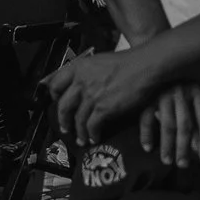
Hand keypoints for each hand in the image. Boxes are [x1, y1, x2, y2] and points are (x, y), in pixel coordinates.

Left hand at [44, 43, 164, 145]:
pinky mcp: (103, 108)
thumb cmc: (129, 62)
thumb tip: (83, 79)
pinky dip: (92, 134)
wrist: (146, 66)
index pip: (55, 83)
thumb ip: (88, 71)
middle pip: (63, 105)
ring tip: (81, 138)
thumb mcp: (100, 61)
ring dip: (78, 132)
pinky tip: (95, 138)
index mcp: (79, 67)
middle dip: (63, 119)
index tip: (56, 101)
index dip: (54, 95)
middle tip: (65, 126)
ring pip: (77, 119)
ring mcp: (91, 96)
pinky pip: (91, 126)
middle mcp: (81, 82)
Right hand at [137, 81, 199, 169]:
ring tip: (167, 161)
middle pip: (184, 125)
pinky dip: (146, 133)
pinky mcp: (146, 97)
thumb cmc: (184, 81)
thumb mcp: (198, 93)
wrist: (160, 61)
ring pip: (167, 124)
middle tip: (182, 165)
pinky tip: (147, 148)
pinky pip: (145, 118)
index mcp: (197, 92)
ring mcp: (162, 94)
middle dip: (184, 147)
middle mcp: (180, 93)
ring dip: (166, 145)